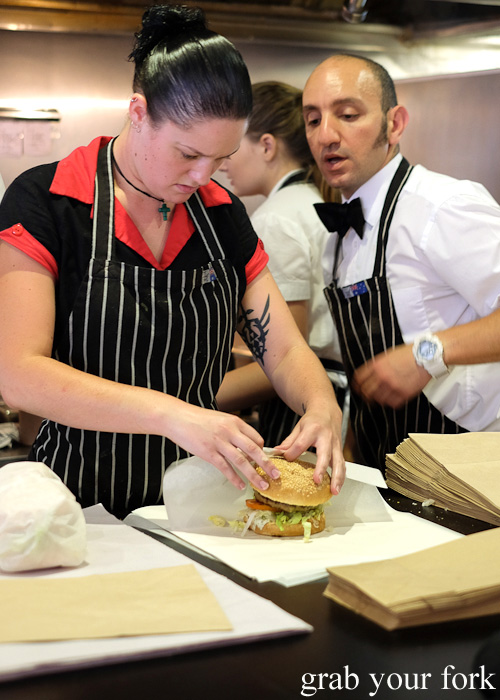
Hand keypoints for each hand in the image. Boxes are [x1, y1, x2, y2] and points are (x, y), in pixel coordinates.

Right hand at [166, 404, 280, 491]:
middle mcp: (230, 431)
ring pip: (242, 461)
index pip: (256, 438)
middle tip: (277, 475)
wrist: (178, 417)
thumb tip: (244, 444)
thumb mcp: (220, 419)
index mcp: (235, 422)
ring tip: (262, 485)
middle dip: (267, 464)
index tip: (265, 460)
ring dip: (254, 475)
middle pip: (254, 450)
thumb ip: (233, 430)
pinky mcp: (208, 452)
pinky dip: (234, 478)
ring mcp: (219, 442)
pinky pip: (225, 468)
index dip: (263, 451)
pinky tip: (240, 485)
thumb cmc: (198, 418)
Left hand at [274, 404, 344, 495]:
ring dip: (337, 478)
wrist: (328, 411)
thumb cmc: (312, 420)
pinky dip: (341, 477)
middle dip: (321, 468)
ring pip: (339, 462)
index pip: (301, 444)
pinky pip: (342, 465)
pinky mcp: (340, 450)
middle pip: (325, 454)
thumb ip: (289, 442)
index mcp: (313, 429)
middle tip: (317, 481)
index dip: (292, 453)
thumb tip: (277, 453)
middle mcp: (326, 437)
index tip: (287, 459)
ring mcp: (335, 444)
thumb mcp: (298, 427)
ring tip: (333, 491)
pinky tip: (337, 487)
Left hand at [352, 345, 430, 407]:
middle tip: (367, 397)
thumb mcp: (387, 355)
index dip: (356, 385)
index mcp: (377, 365)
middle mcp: (382, 377)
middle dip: (365, 395)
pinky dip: (391, 403)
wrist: (426, 356)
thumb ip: (377, 365)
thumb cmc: (408, 354)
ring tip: (381, 397)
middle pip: (366, 392)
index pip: (359, 379)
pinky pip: (392, 404)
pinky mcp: (404, 394)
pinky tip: (392, 399)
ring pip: (378, 399)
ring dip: (378, 399)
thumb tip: (368, 374)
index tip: (357, 388)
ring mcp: (393, 386)